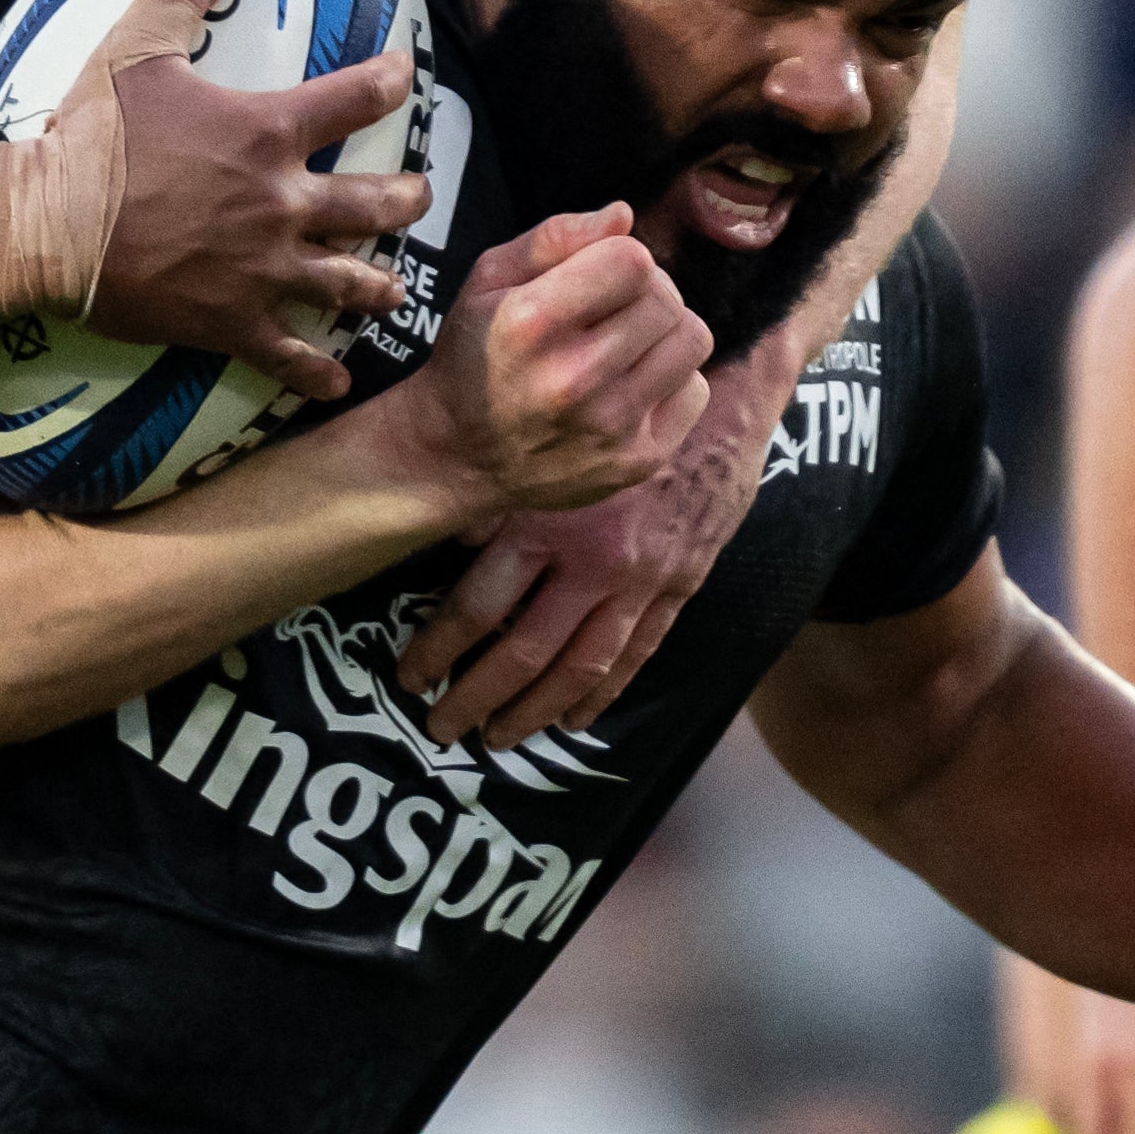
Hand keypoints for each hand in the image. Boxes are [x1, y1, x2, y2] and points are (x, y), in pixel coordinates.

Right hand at [0, 0, 429, 397]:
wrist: (45, 227)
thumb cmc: (92, 136)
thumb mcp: (135, 46)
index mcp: (266, 133)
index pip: (355, 98)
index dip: (389, 82)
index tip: (405, 76)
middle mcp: (282, 203)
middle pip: (376, 205)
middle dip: (408, 200)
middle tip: (418, 197)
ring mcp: (264, 270)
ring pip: (349, 283)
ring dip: (379, 286)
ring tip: (394, 288)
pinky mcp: (234, 322)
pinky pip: (290, 354)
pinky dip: (317, 371)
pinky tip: (336, 379)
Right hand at [387, 205, 711, 525]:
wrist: (459, 460)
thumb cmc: (476, 357)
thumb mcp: (487, 282)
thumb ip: (554, 237)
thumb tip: (624, 216)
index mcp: (531, 324)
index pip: (632, 261)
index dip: (620, 257)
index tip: (597, 275)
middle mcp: (573, 379)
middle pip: (666, 299)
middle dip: (646, 291)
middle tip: (613, 309)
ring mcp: (610, 427)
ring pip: (693, 340)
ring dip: (665, 332)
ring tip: (628, 343)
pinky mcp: (638, 461)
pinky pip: (696, 390)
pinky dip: (672, 380)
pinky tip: (632, 385)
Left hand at [395, 340, 783, 746]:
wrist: (723, 396)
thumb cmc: (622, 407)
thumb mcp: (548, 437)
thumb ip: (499, 495)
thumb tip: (449, 540)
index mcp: (550, 523)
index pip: (479, 606)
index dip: (439, 649)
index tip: (410, 676)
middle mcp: (593, 562)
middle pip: (523, 651)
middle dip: (475, 696)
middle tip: (441, 726)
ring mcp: (641, 581)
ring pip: (580, 667)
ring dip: (535, 710)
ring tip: (498, 737)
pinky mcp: (679, 587)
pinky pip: (637, 653)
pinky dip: (604, 694)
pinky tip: (574, 719)